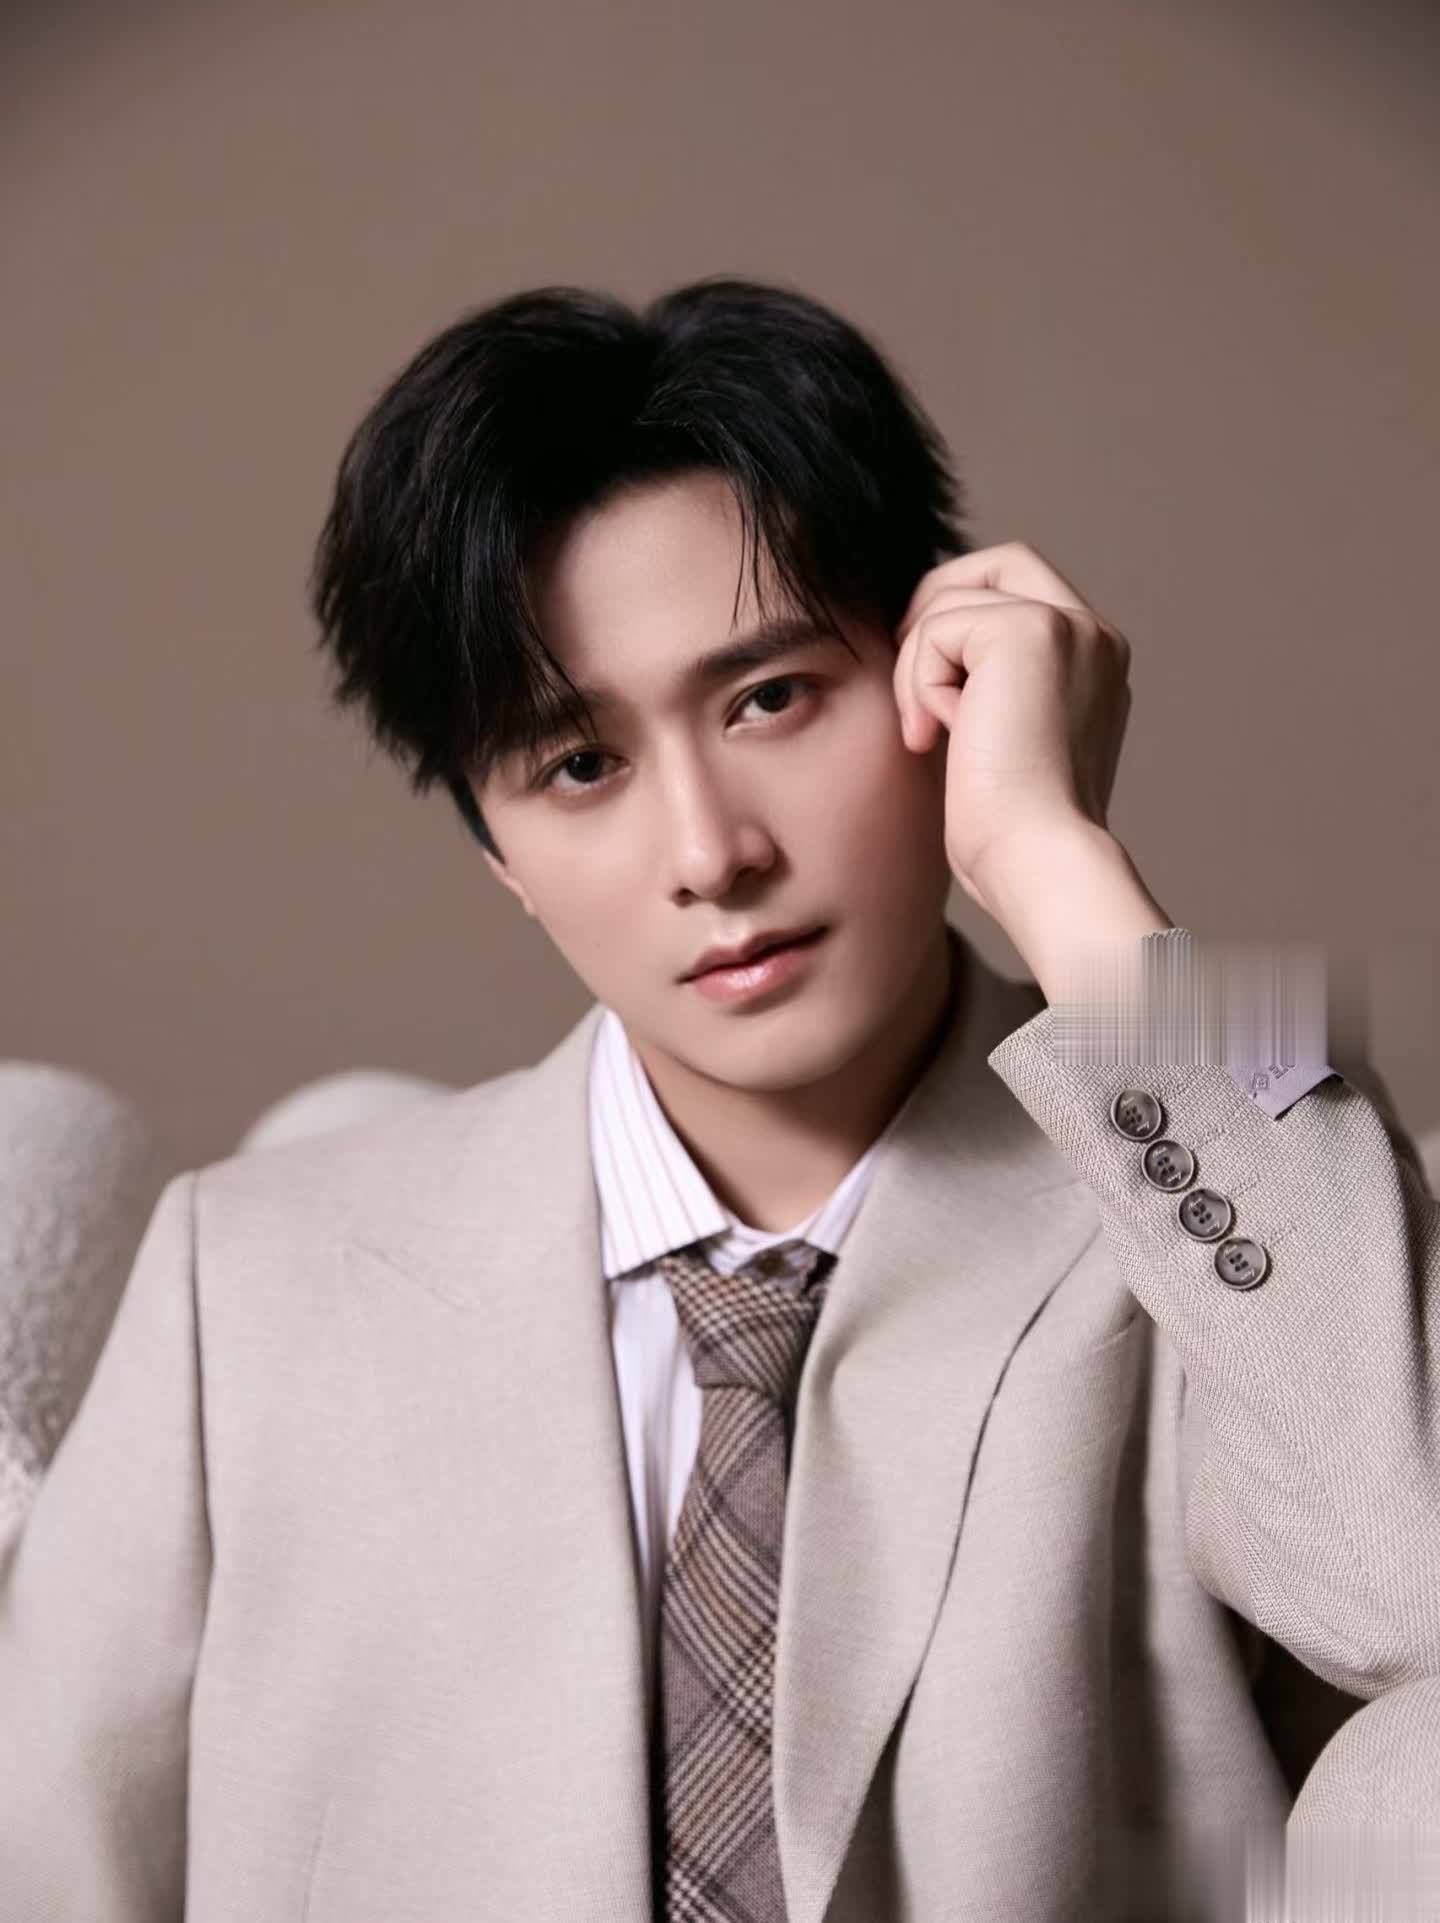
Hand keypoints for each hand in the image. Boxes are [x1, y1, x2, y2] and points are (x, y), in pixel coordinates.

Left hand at [892, 540, 1133, 916]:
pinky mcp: (1031, 630)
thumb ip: (987, 688)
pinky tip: (940, 736)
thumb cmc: (1009, 831)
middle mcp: (1094, 635)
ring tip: (931, 734)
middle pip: (997, 564)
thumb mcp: (1000, 742)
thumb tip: (928, 654)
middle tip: (909, 683)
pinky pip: (937, 627)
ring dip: (918, 669)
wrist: (1034, 858)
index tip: (927, 687)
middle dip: (934, 607)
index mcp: (1094, 662)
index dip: (959, 618)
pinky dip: (919, 682)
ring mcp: (1069, 626)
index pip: (1020, 590)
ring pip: (952, 600)